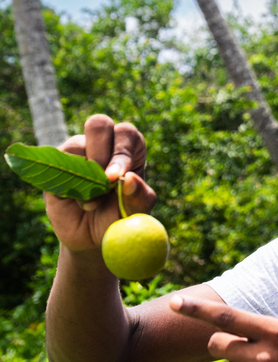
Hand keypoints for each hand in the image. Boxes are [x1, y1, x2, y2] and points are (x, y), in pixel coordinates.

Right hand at [44, 114, 156, 252]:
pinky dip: (68, 185)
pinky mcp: (54, 165)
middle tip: (104, 181)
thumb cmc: (120, 217)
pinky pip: (56, 163)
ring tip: (94, 201)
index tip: (116, 177)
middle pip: (99, 124)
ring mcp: (77, 151)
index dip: (121, 152)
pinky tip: (80, 202)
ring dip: (85, 175)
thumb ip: (139, 195)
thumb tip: (129, 178)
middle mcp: (103, 144)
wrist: (94, 237)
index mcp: (129, 148)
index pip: (126, 133)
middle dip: (101, 153)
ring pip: (76, 144)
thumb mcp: (137, 211)